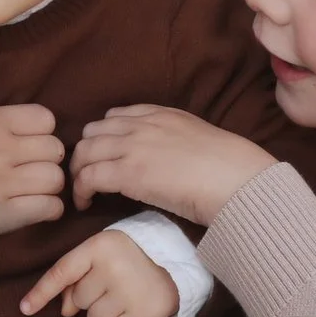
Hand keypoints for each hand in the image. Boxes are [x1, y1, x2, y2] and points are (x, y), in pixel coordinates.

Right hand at [0, 105, 64, 271]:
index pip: (46, 119)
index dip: (40, 133)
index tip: (26, 145)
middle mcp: (4, 147)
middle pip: (56, 150)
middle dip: (47, 162)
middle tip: (30, 174)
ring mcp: (6, 181)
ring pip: (56, 179)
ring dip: (49, 188)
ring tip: (33, 196)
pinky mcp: (4, 215)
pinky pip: (49, 208)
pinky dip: (48, 211)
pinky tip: (32, 213)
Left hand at [21, 228, 178, 316]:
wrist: (182, 258)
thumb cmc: (136, 254)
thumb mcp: (105, 252)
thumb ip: (79, 274)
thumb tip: (64, 309)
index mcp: (100, 245)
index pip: (62, 272)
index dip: (41, 292)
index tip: (24, 309)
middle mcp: (112, 267)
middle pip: (78, 301)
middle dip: (92, 298)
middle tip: (116, 285)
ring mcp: (129, 292)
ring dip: (106, 314)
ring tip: (127, 297)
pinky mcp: (144, 314)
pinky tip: (134, 313)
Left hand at [71, 105, 278, 227]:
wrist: (236, 179)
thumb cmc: (229, 168)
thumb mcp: (199, 140)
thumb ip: (176, 143)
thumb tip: (168, 163)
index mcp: (162, 114)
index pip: (115, 116)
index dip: (104, 137)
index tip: (105, 156)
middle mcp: (142, 125)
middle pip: (92, 131)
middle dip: (86, 153)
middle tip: (89, 175)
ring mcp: (133, 146)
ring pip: (85, 152)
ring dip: (79, 171)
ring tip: (84, 191)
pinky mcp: (127, 172)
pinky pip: (88, 176)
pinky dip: (81, 190)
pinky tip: (86, 203)